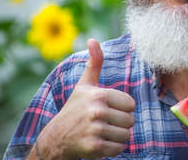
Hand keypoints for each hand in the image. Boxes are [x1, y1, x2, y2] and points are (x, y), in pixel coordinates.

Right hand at [30, 39, 135, 159]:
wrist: (56, 137)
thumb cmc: (75, 108)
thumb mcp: (84, 85)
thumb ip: (94, 63)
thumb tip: (93, 39)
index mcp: (98, 94)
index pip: (130, 104)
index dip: (122, 108)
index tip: (108, 109)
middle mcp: (96, 111)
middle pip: (130, 121)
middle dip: (120, 124)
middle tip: (105, 122)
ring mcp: (95, 129)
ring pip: (126, 136)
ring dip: (117, 137)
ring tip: (102, 132)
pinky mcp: (94, 147)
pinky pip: (119, 149)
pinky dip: (112, 149)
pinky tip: (100, 143)